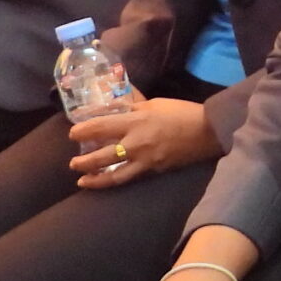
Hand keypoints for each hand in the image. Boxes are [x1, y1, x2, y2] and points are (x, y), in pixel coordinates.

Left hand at [69, 95, 222, 189]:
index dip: (83, 131)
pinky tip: (108, 180)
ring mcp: (145, 160)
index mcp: (135, 122)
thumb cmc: (181, 113)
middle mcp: (136, 144)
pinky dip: (115, 180)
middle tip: (73, 162)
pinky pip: (130, 177)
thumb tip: (116, 99)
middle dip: (83, 162)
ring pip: (114, 176)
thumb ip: (132, 105)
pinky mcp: (154, 170)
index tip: (73, 133)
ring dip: (95, 179)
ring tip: (82, 181)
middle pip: (102, 156)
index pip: (100, 127)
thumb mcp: (154, 103)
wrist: (208, 132)